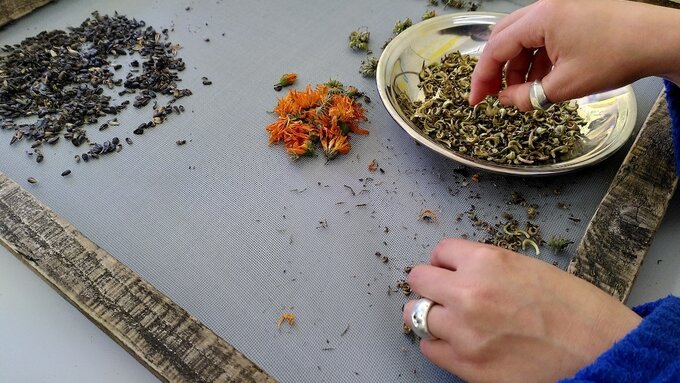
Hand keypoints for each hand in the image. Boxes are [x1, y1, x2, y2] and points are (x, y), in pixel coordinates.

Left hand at [402, 238, 641, 382]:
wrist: (605, 355)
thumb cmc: (580, 312)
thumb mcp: (532, 268)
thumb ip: (490, 268)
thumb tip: (463, 271)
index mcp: (488, 262)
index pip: (440, 251)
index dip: (447, 262)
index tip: (452, 270)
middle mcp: (469, 293)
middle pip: (418, 280)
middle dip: (431, 285)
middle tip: (445, 294)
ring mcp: (464, 332)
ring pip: (417, 315)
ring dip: (432, 315)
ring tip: (452, 320)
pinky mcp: (468, 366)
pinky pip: (429, 348)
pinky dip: (439, 344)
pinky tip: (458, 343)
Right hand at [469, 0, 679, 109]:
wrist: (658, 39)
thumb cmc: (615, 58)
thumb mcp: (565, 85)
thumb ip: (528, 96)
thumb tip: (506, 102)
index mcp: (540, 18)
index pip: (496, 48)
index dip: (482, 78)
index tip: (476, 101)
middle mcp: (545, 7)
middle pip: (504, 38)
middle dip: (496, 69)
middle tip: (492, 96)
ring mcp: (560, 7)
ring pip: (523, 37)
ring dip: (518, 65)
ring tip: (523, 93)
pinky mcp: (573, 12)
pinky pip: (543, 35)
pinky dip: (536, 57)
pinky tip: (543, 79)